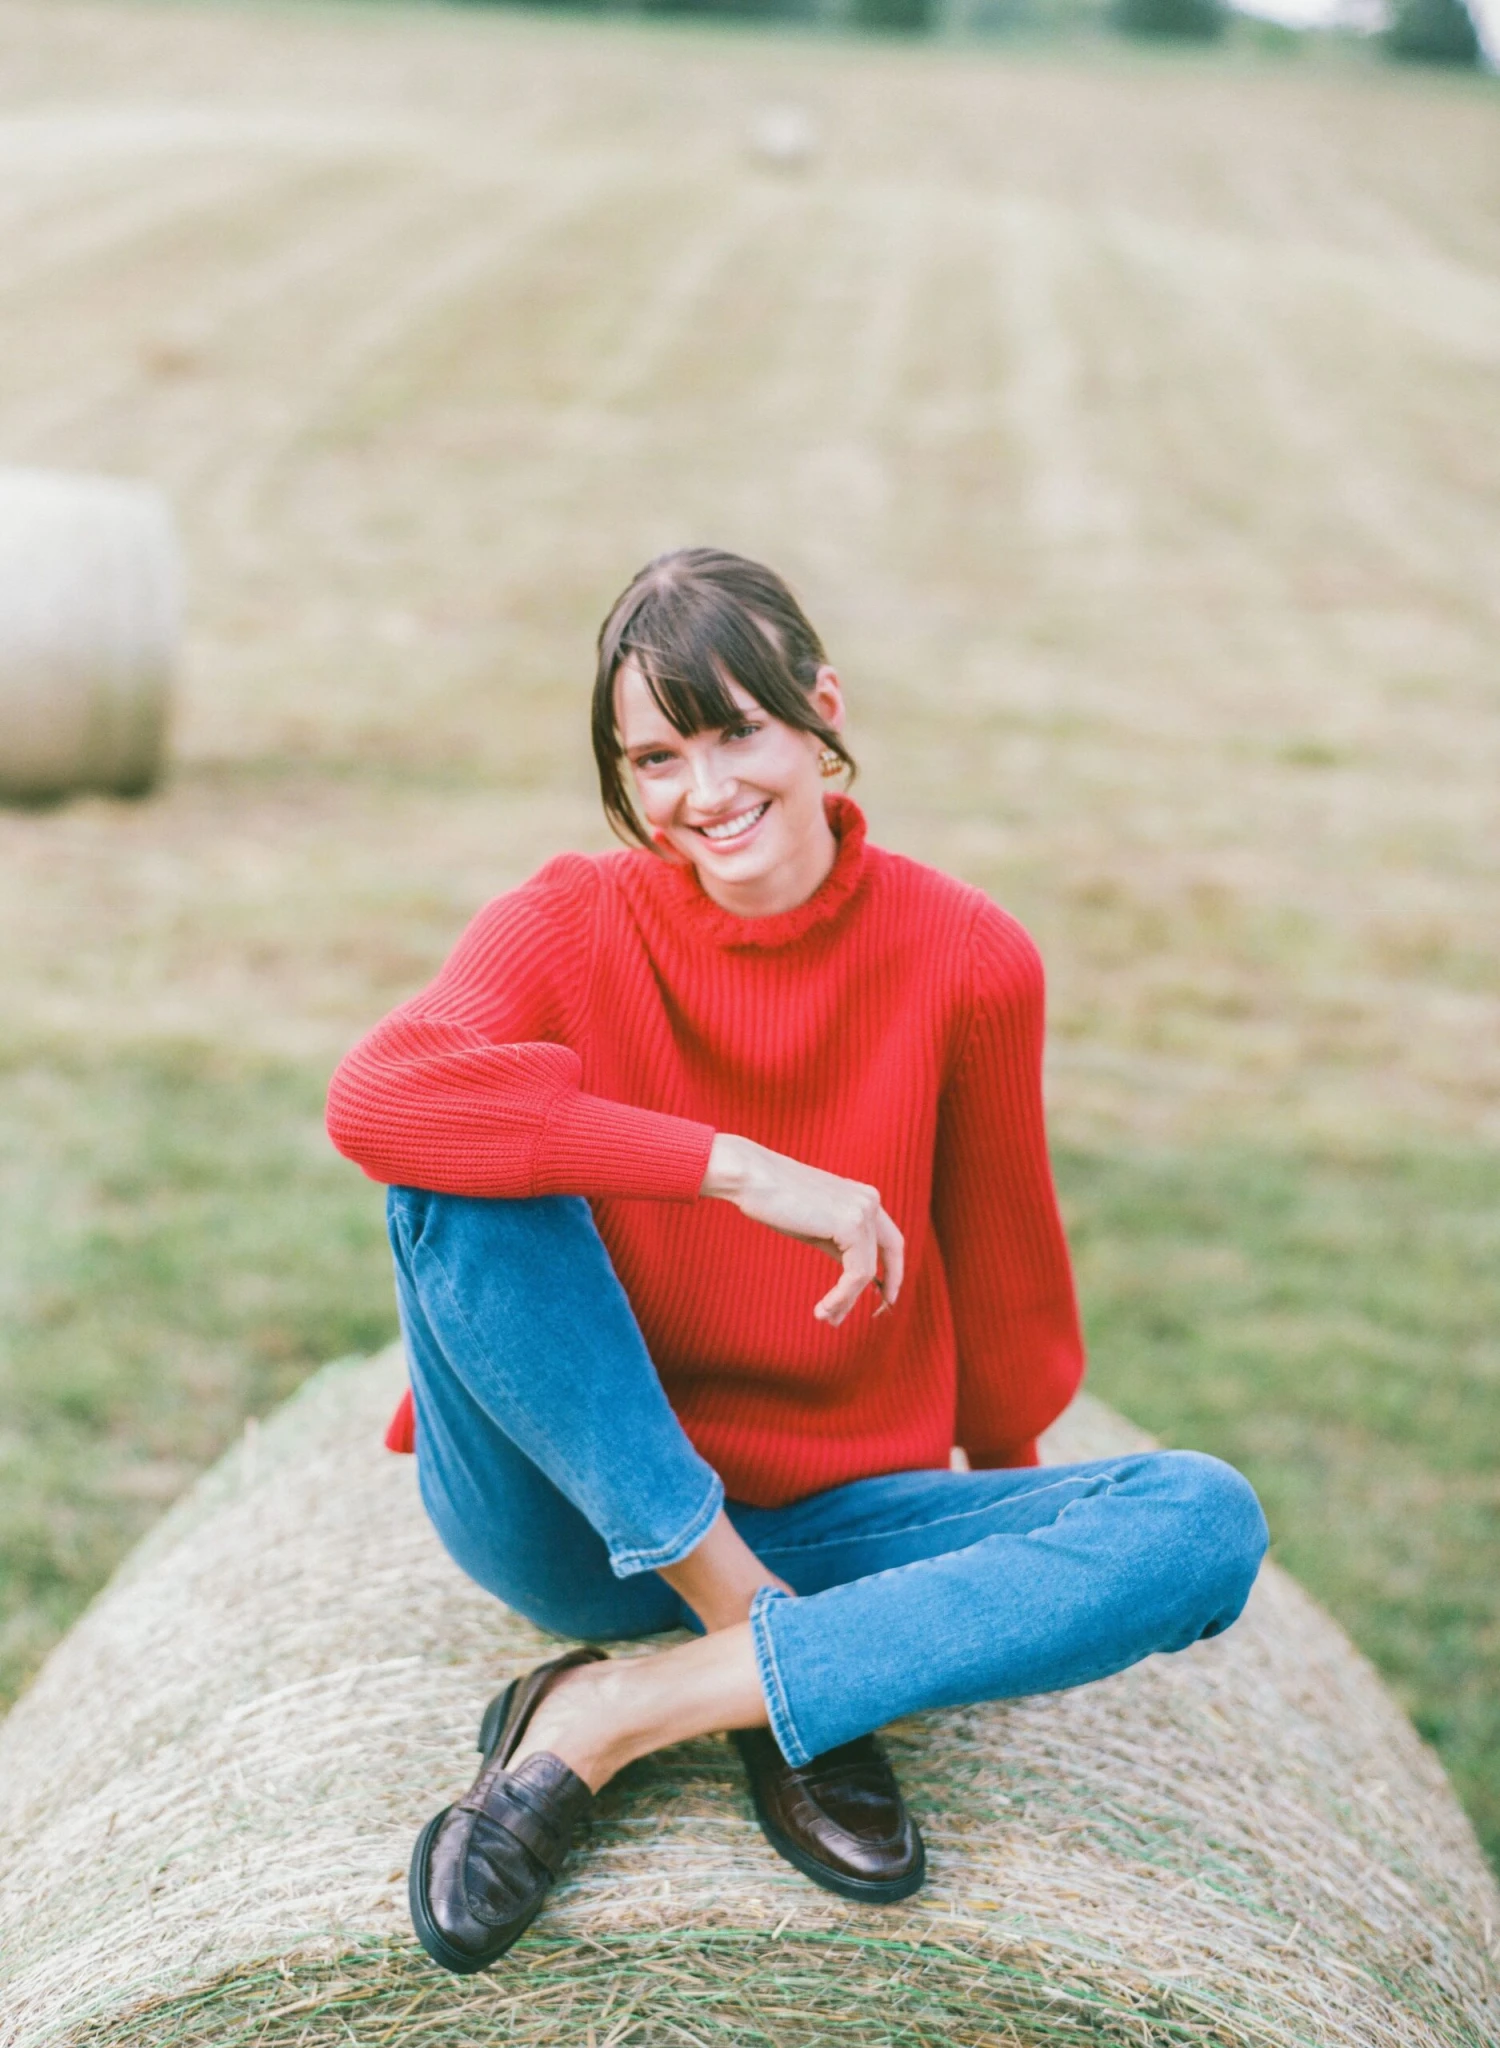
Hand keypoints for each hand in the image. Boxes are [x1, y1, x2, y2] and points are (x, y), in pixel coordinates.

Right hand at [700, 1134, 903, 1326]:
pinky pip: (857, 1273)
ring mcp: (863, 1211)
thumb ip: (841, 1244)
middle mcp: (870, 1200)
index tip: (884, 1297)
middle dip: (886, 1288)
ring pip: (868, 1269)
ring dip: (848, 1300)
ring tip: (826, 1317)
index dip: (893, 1271)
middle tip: (872, 1315)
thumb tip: (856, 1279)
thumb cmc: (775, 1200)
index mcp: (864, 1197)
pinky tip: (824, 1308)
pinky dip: (842, 1296)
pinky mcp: (851, 1225)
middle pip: (890, 1254)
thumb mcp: (817, 1226)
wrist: (752, 1177)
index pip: (891, 1240)